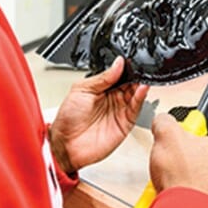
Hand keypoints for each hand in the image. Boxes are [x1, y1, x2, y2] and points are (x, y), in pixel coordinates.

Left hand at [48, 56, 148, 173]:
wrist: (66, 145)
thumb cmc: (67, 119)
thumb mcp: (81, 90)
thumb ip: (102, 77)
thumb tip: (118, 64)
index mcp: (101, 88)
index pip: (118, 74)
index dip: (124, 68)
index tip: (129, 61)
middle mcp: (112, 98)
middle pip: (129, 83)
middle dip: (134, 75)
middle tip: (137, 68)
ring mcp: (120, 110)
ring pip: (135, 94)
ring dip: (140, 84)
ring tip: (141, 77)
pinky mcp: (126, 123)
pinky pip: (136, 108)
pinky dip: (141, 98)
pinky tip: (141, 89)